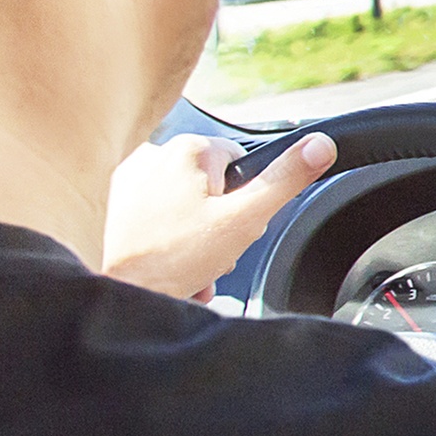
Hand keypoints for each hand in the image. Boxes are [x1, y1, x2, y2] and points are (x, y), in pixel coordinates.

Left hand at [104, 131, 335, 300]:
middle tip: (210, 248)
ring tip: (187, 261)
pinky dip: (167, 241)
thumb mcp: (244, 220)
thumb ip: (285, 180)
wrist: (116, 289)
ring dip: (194, 237)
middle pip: (212, 186)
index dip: (245, 199)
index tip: (231, 223)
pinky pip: (157, 217)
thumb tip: (320, 145)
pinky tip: (167, 262)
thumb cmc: (171, 258)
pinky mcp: (114, 205)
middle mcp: (154, 155)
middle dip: (219, 223)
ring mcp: (129, 180)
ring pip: (185, 205)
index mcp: (189, 149)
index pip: (241, 164)